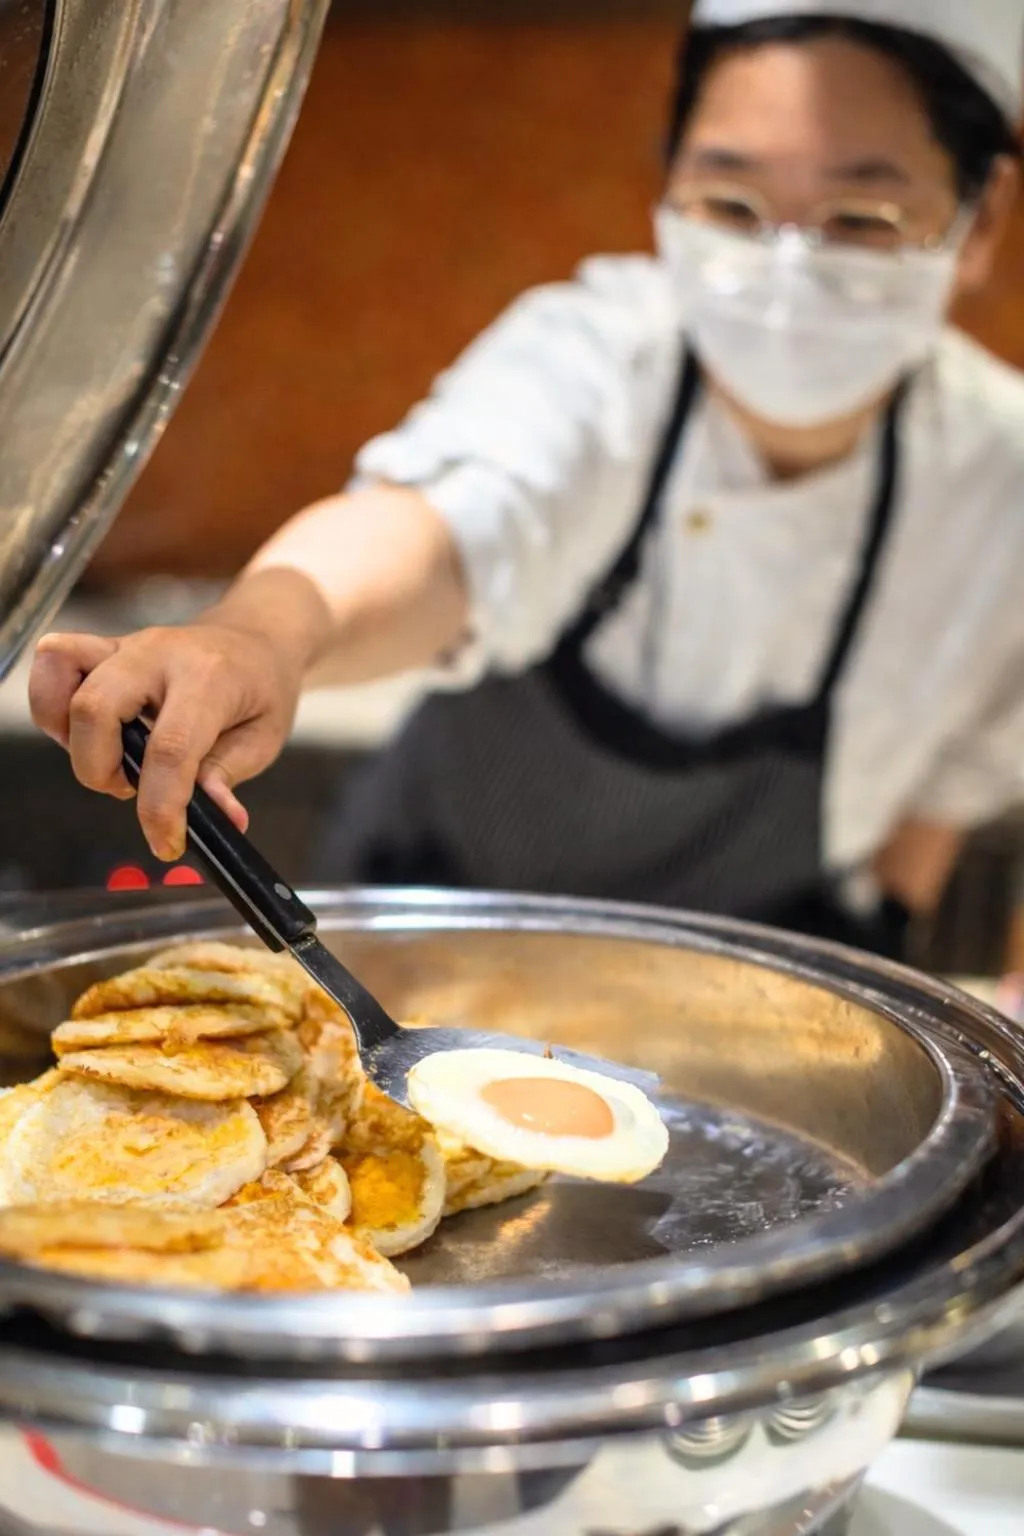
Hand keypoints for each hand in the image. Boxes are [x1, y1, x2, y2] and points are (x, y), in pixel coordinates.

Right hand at [29, 620, 303, 860]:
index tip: (166, 842)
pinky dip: (53, 705)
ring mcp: (125, 646)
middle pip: (95, 708)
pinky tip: (88, 734)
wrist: (254, 638)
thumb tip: (219, 821)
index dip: (160, 806)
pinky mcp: (102, 649)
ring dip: (72, 737)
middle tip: (129, 789)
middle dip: (100, 770)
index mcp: (208, 677)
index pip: (170, 748)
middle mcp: (158, 653)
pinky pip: (54, 665)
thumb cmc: (261, 688)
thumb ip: (228, 776)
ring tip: (110, 758)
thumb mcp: (264, 736)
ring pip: (62, 677)